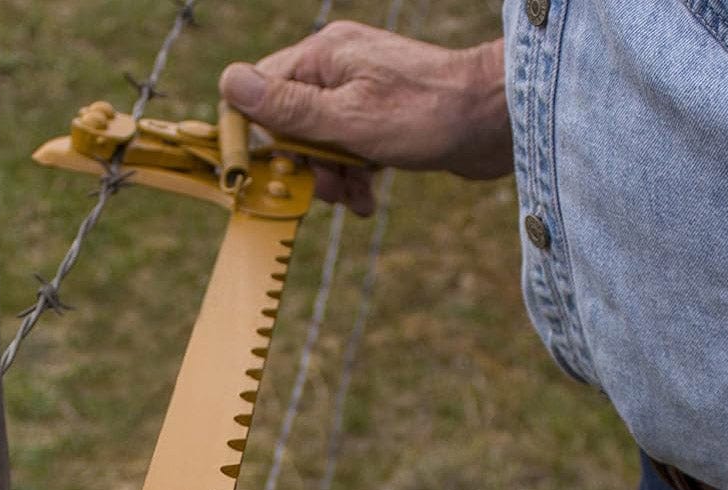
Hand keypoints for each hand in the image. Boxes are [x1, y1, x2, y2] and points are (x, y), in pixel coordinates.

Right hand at [219, 23, 510, 216]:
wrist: (496, 120)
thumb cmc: (426, 115)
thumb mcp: (346, 119)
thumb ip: (287, 108)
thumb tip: (230, 84)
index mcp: (324, 56)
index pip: (261, 90)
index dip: (257, 135)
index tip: (268, 171)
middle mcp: (339, 67)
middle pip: (289, 123)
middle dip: (304, 165)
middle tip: (329, 188)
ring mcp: (361, 90)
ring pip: (319, 143)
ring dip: (332, 178)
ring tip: (355, 196)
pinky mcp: (380, 115)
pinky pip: (348, 149)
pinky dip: (353, 176)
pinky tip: (368, 196)